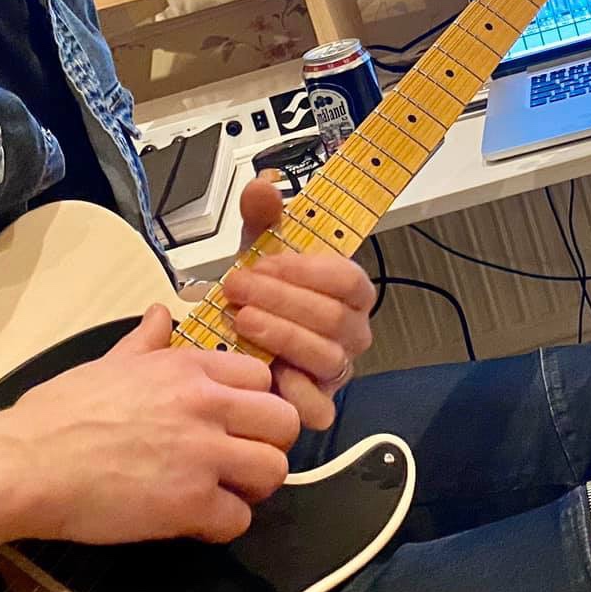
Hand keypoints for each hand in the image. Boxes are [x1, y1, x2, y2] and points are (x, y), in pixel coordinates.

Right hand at [0, 305, 300, 544]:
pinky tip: (194, 520)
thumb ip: (146, 342)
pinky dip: (221, 525)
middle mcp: (207, 406)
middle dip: (267, 444)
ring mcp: (202, 456)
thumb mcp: (109, 362)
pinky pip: (238, 520)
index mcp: (190, 368)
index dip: (254, 404)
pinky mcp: (190, 504)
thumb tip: (161, 314)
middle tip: (238, 460)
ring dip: (252, 487)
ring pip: (273, 471)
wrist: (26, 463)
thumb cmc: (59, 412)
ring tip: (222, 492)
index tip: (234, 422)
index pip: (263, 379)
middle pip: (284, 423)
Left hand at [223, 174, 373, 430]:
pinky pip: (320, 405)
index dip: (304, 272)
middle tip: (237, 287)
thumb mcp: (261, 247)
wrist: (246, 332)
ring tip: (242, 321)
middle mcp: (352, 330)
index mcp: (351, 290)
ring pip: (324, 356)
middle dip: (281, 301)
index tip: (262, 262)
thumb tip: (261, 185)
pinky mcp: (320, 401)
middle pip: (332, 317)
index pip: (346, 279)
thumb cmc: (265, 289)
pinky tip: (267, 373)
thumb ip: (263, 215)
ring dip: (280, 336)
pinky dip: (294, 392)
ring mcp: (338, 367)